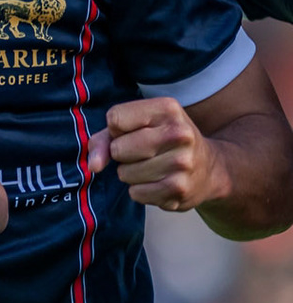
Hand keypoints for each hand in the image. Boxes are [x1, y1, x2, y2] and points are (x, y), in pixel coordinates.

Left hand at [87, 99, 230, 211]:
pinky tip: (158, 182)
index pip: (115, 118)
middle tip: (142, 152)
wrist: (210, 168)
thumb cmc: (161, 141)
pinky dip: (140, 191)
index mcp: (167, 109)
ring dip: (131, 174)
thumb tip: (94, 165)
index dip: (116, 130)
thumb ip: (104, 139)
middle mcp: (179, 133)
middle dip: (121, 154)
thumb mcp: (135, 127)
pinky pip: (135, 193)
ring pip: (124, 173)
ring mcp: (182, 162)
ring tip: (153, 167)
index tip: (132, 131)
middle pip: (118, 149)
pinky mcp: (180, 189)